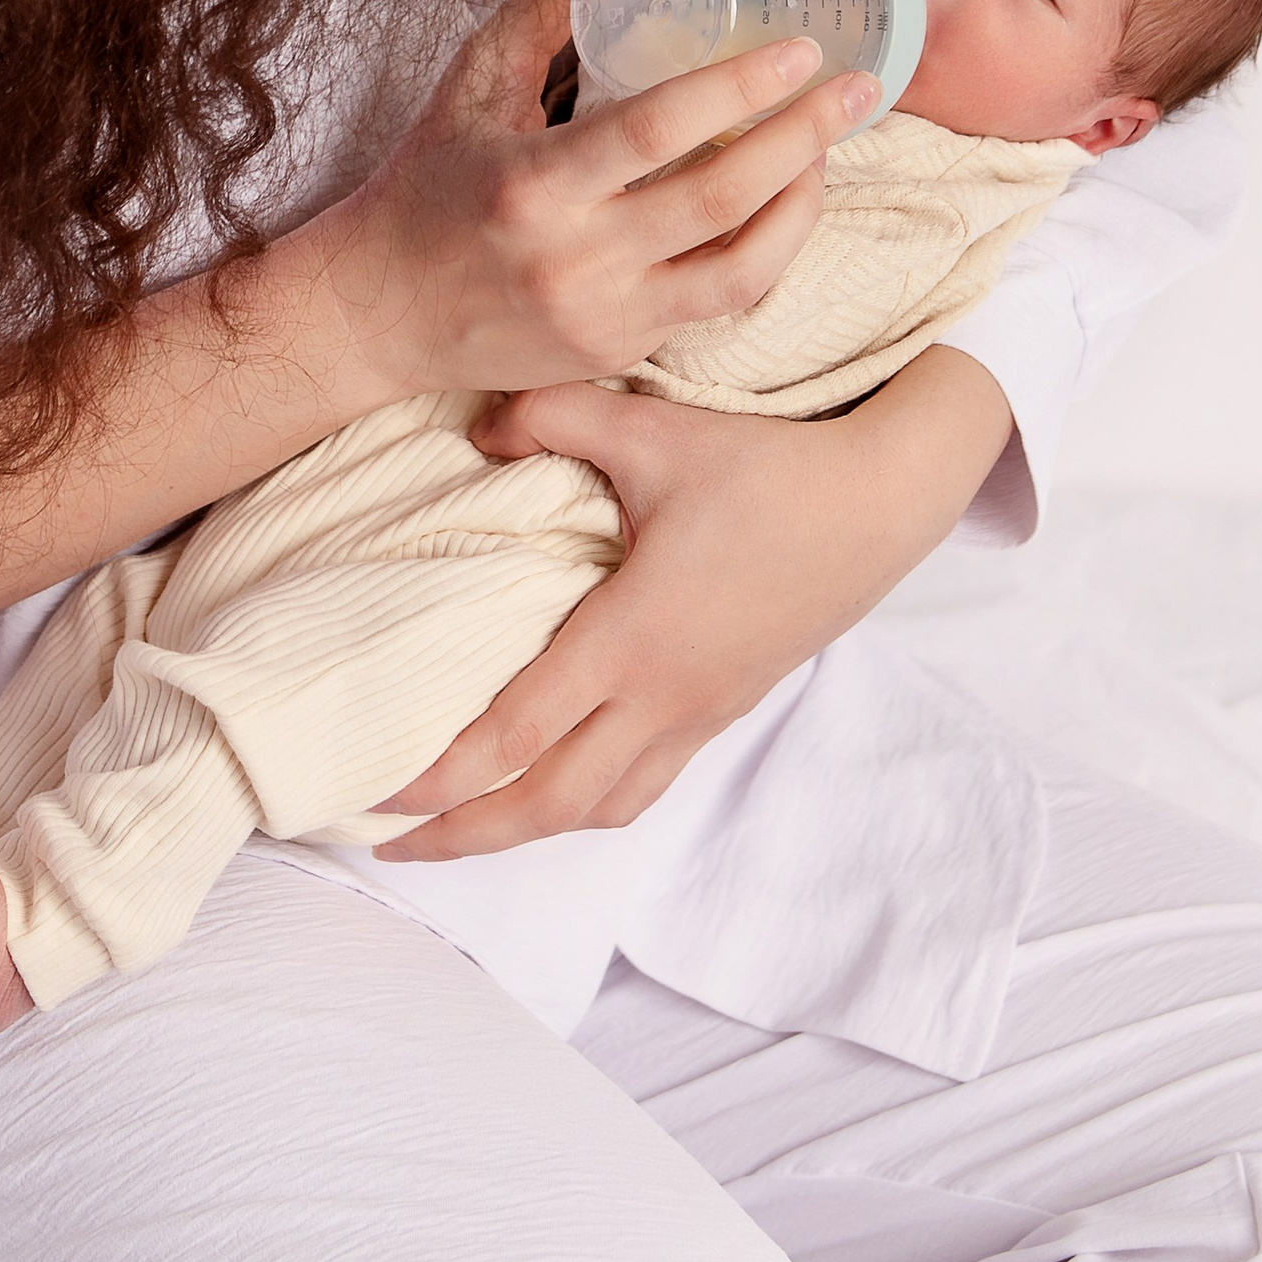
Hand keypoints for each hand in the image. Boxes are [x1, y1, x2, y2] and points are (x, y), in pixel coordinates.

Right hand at [314, 0, 878, 401]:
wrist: (377, 314)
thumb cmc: (426, 184)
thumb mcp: (474, 78)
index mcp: (533, 184)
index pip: (656, 130)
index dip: (738, 89)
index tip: (799, 49)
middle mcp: (575, 260)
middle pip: (720, 199)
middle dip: (806, 137)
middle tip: (858, 87)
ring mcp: (605, 317)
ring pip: (742, 270)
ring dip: (803, 205)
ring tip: (830, 148)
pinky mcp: (621, 351)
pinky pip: (717, 300)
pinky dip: (764, 247)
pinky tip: (784, 201)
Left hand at [371, 343, 1016, 855]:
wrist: (883, 503)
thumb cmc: (770, 466)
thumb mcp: (654, 426)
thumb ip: (554, 415)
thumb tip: (481, 425)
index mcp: (632, 637)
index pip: (516, 732)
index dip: (441, 774)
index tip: (378, 795)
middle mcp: (663, 694)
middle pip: (548, 801)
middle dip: (465, 834)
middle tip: (389, 846)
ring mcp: (701, 710)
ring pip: (601, 806)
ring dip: (526, 830)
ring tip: (464, 830)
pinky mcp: (728, 706)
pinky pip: (645, 784)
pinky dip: (588, 805)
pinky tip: (560, 789)